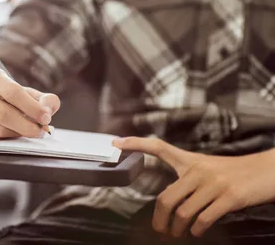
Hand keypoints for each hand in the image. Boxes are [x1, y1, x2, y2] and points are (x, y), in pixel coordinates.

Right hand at [0, 67, 60, 139]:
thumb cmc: (8, 97)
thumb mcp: (27, 93)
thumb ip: (44, 99)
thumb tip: (49, 109)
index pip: (13, 92)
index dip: (32, 107)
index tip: (46, 118)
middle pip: (4, 114)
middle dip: (27, 126)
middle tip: (41, 131)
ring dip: (17, 134)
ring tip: (26, 131)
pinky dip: (3, 140)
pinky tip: (9, 134)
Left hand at [114, 137, 274, 237]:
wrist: (268, 171)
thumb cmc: (236, 172)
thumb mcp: (208, 167)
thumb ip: (189, 178)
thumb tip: (170, 203)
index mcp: (191, 161)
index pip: (158, 147)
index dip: (136, 143)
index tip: (116, 142)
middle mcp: (198, 171)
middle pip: (166, 198)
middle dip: (159, 220)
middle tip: (160, 231)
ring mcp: (213, 184)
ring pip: (182, 212)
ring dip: (178, 229)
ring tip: (179, 234)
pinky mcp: (229, 197)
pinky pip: (203, 218)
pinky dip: (197, 229)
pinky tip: (197, 231)